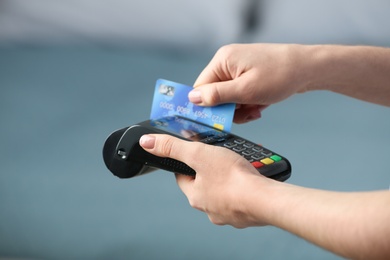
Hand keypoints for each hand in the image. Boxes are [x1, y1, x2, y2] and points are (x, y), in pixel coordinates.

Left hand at [139, 134, 274, 227]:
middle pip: (204, 183)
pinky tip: (250, 177)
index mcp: (195, 195)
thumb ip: (173, 147)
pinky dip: (244, 186)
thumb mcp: (198, 153)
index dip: (186, 162)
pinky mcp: (246, 212)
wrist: (264, 199)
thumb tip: (148, 142)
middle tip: (220, 157)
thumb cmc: (233, 179)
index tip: (192, 154)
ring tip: (238, 164)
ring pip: (224, 190)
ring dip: (228, 178)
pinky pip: (242, 196)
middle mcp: (209, 207)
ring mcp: (229, 212)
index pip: (183, 176)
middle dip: (211, 169)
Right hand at [189, 44, 309, 122]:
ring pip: (228, 98)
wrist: (310, 68)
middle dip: (229, 109)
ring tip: (256, 109)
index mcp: (223, 60)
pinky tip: (260, 105)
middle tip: (245, 114)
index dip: (207, 106)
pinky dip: (249, 103)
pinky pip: (240, 94)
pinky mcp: (249, 75)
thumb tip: (192, 98)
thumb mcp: (245, 90)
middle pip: (215, 94)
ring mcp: (239, 68)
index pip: (200, 88)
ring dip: (241, 109)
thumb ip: (216, 96)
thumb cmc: (280, 75)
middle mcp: (228, 62)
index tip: (216, 120)